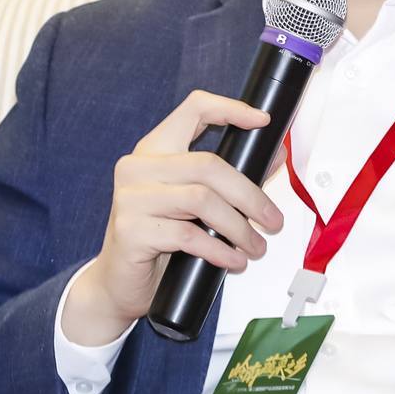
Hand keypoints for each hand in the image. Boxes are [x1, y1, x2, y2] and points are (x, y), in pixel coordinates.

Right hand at [63, 91, 286, 346]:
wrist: (120, 284)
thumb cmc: (160, 240)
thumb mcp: (196, 205)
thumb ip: (231, 178)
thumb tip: (274, 155)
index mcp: (155, 151)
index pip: (193, 110)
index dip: (230, 109)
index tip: (262, 122)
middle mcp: (138, 168)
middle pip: (207, 165)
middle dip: (249, 195)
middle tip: (272, 220)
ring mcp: (130, 198)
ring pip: (201, 200)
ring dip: (238, 227)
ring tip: (255, 246)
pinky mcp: (131, 230)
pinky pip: (188, 235)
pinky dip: (219, 250)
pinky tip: (233, 260)